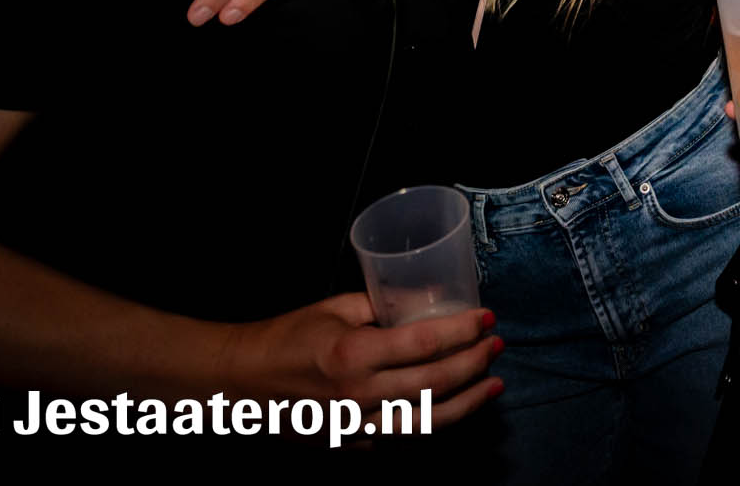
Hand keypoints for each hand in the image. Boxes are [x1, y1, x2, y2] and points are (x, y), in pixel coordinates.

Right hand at [224, 293, 502, 427]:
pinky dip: (434, 421)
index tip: (488, 318)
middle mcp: (359, 395)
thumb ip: (382, 305)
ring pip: (427, 421)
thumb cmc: (287, 337)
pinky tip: (455, 406)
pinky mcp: (353, 442)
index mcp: (353, 355)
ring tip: (493, 385)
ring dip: (468, 402)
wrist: (242, 383)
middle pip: (435, 383)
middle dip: (475, 364)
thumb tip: (429, 298)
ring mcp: (357, 425)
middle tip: (497, 346)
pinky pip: (404, 435)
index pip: (424, 343)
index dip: (463, 330)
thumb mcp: (335, 308)